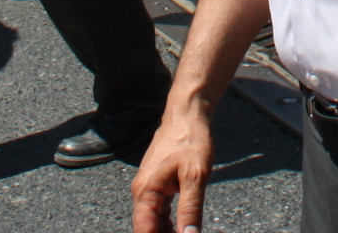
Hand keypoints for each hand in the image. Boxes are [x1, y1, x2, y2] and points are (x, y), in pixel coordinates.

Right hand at [131, 103, 215, 232]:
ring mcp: (149, 189)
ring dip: (167, 232)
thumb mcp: (195, 177)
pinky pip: (159, 212)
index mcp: (146, 192)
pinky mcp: (158, 186)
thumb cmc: (190, 140)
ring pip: (154, 222)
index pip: (144, 231)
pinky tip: (182, 229)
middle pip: (148, 228)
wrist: (187, 115)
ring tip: (186, 232)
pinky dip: (169, 223)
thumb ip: (191, 210)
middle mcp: (142, 193)